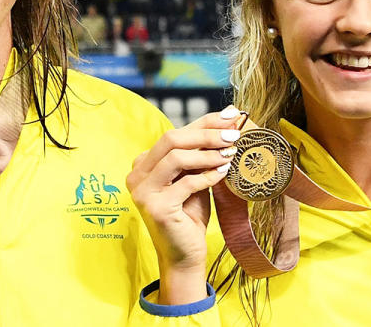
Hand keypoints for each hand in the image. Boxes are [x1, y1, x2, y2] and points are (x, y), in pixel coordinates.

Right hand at [127, 106, 241, 303]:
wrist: (184, 255)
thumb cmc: (190, 214)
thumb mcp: (194, 177)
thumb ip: (202, 152)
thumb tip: (229, 118)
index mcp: (143, 163)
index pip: (174, 133)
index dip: (204, 121)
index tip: (232, 115)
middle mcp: (136, 174)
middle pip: (171, 139)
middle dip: (206, 134)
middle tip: (233, 135)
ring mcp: (142, 191)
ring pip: (176, 157)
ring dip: (207, 153)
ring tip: (231, 153)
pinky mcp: (155, 207)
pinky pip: (186, 183)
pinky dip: (208, 175)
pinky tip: (224, 172)